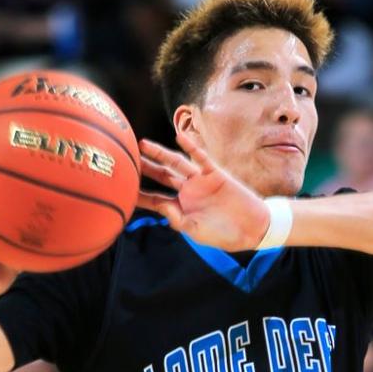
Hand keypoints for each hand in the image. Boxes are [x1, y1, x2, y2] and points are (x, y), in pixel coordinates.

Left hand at [137, 136, 269, 249]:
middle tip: (127, 159)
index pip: (156, 199)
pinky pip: (201, 158)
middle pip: (162, 176)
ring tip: (144, 145)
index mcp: (181, 207)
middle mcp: (188, 191)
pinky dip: (191, 147)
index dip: (140, 196)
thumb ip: (178, 220)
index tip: (122, 191)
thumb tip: (162, 207)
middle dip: (145, 168)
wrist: (250, 228)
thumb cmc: (222, 234)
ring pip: (176, 164)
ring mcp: (200, 181)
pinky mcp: (215, 173)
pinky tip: (179, 137)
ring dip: (160, 154)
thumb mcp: (196, 231)